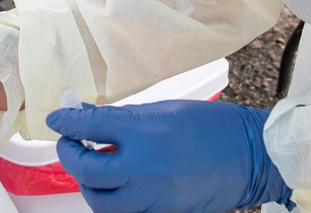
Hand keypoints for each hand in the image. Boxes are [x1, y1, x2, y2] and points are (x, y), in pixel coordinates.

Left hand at [46, 100, 292, 212]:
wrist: (254, 155)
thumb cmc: (213, 125)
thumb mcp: (166, 108)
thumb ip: (125, 118)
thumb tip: (89, 117)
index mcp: (146, 132)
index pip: (89, 127)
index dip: (66, 123)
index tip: (56, 120)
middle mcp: (146, 167)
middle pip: (87, 172)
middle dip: (69, 157)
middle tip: (69, 146)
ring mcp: (157, 197)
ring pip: (102, 203)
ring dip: (89, 187)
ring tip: (92, 171)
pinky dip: (115, 202)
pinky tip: (118, 186)